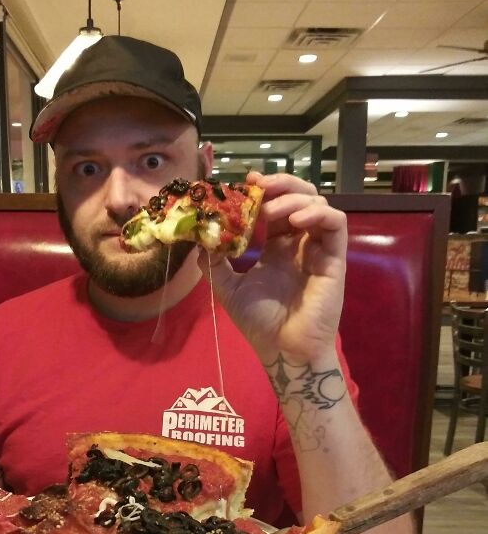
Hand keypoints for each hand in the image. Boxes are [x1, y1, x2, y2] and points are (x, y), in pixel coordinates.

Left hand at [199, 173, 346, 364]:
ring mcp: (318, 249)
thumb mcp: (228, 289)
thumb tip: (198, 239)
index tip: (242, 183)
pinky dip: (317, 213)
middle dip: (280, 184)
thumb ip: (214, 264)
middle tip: (257, 184)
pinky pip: (335, 223)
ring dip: (293, 198)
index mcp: (276, 248)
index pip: (274, 207)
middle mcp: (298, 243)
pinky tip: (294, 220)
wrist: (282, 350)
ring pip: (318, 204)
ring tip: (269, 209)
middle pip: (299, 197)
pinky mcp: (334, 258)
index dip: (262, 192)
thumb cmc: (260, 323)